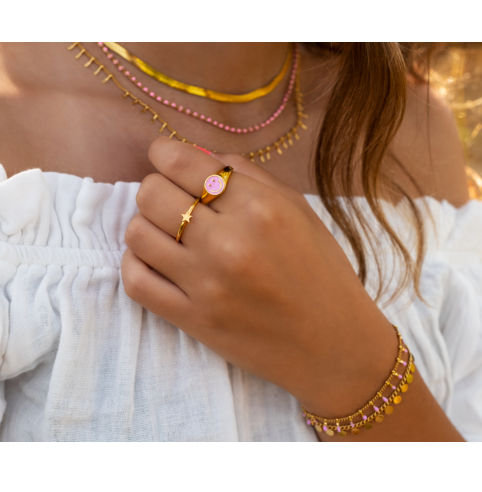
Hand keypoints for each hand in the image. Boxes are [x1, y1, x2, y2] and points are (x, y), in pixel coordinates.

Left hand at [121, 138, 396, 416]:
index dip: (164, 152)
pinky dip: (135, 262)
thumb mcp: (298, 210)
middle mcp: (228, 243)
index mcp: (260, 208)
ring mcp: (206, 285)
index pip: (182, 163)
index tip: (165, 157)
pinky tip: (153, 258)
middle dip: (156, 188)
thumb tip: (196, 156)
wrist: (332, 343)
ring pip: (137, 234)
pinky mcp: (193, 320)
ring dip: (145, 225)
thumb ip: (249, 174)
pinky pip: (136, 281)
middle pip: (151, 194)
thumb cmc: (322, 272)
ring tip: (166, 231)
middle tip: (172, 198)